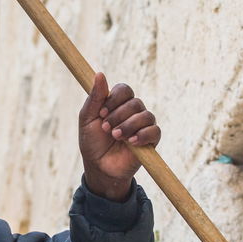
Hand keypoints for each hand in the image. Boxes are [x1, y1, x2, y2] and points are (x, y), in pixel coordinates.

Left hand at [79, 73, 160, 200]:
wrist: (99, 167)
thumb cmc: (92, 142)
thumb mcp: (88, 119)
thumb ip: (95, 98)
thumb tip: (100, 74)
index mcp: (118, 104)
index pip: (124, 89)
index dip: (115, 99)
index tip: (102, 112)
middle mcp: (133, 112)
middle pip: (135, 102)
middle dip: (118, 115)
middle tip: (106, 129)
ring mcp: (143, 126)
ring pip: (145, 115)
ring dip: (128, 125)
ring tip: (116, 137)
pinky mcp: (151, 140)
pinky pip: (154, 131)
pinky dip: (142, 135)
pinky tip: (131, 142)